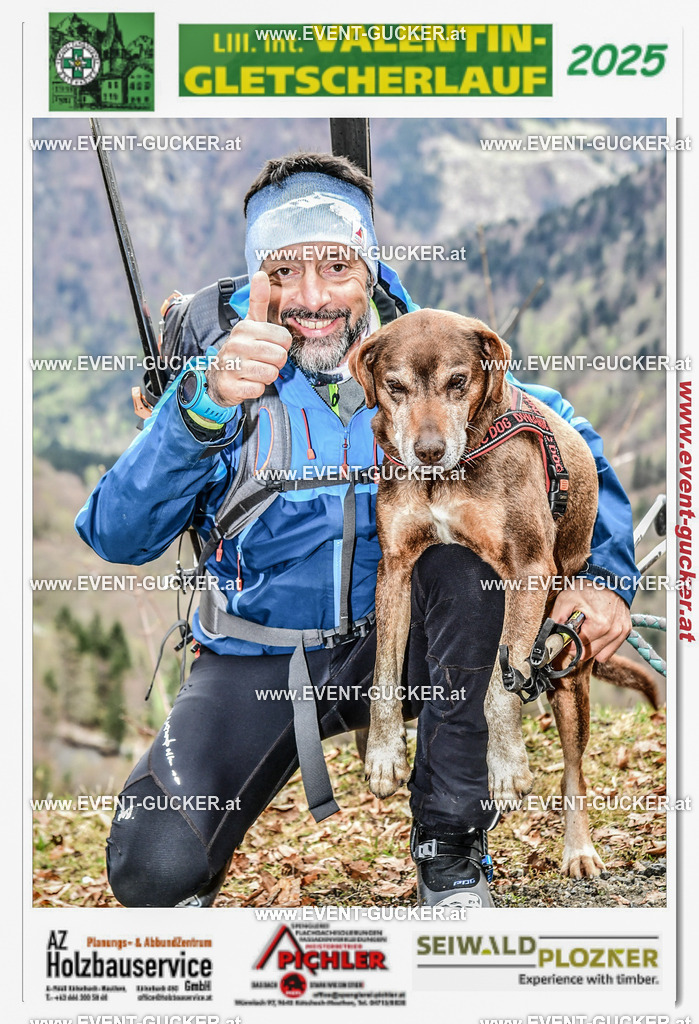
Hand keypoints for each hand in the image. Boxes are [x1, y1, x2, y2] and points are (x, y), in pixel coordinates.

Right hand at [206, 271, 291, 405]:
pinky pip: (258, 389)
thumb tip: (260, 273)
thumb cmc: (241, 349)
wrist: (218, 377)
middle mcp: (237, 344)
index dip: (281, 346)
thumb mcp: (250, 323)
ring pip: (271, 373)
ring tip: (253, 370)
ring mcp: (232, 365)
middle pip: (280, 357)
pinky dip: (255, 388)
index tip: (268, 346)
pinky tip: (245, 382)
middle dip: (275, 363)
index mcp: (245, 327)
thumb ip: (258, 300)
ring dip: (266, 376)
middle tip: (261, 361)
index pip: (284, 338)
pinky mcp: (230, 386)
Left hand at [550, 580, 630, 663]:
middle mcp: (613, 632)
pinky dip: (602, 644)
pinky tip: (596, 632)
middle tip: (574, 632)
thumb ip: (556, 619)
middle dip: (578, 646)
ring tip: (586, 630)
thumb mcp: (566, 599)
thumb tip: (550, 636)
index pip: (578, 649)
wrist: (608, 577)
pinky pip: (611, 649)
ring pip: (600, 655)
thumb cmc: (587, 587)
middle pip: (588, 654)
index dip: (568, 644)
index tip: (565, 636)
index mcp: (598, 626)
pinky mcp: (626, 631)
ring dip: (590, 646)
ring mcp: (621, 632)